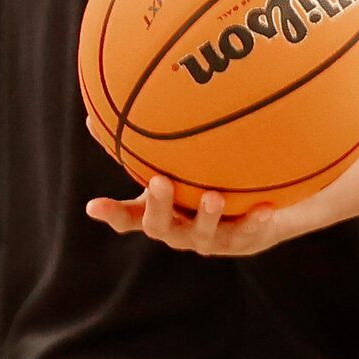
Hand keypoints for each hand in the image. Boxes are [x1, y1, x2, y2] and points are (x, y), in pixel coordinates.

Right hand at [85, 172, 318, 255]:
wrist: (258, 215)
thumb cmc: (202, 188)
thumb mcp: (172, 169)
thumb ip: (143, 150)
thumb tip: (94, 117)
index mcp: (159, 216)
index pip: (128, 218)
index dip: (111, 213)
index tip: (93, 206)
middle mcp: (178, 232)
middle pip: (159, 225)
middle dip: (159, 205)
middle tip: (159, 181)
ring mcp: (208, 240)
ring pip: (203, 234)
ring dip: (207, 215)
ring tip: (214, 196)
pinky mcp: (241, 242)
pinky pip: (247, 233)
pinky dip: (254, 221)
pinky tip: (265, 208)